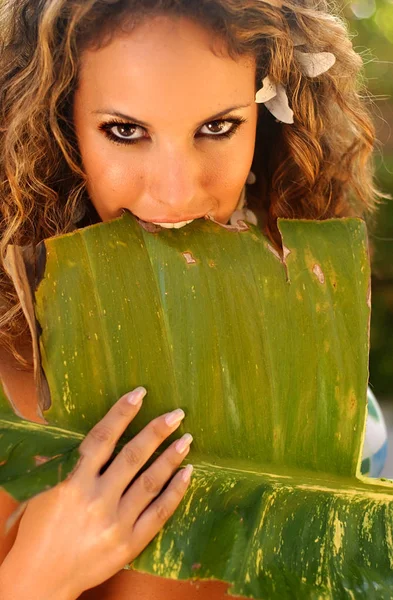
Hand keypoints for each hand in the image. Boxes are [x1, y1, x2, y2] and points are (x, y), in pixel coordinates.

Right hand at [0, 387, 192, 598]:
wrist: (41, 579)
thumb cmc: (39, 530)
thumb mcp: (41, 491)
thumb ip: (58, 461)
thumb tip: (69, 431)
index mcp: (72, 482)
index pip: (102, 438)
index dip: (121, 413)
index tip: (140, 394)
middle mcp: (96, 500)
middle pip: (133, 457)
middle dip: (156, 431)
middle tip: (177, 414)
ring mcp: (115, 523)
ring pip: (150, 483)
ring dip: (170, 458)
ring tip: (187, 439)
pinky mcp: (129, 544)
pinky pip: (159, 514)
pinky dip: (175, 492)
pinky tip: (187, 474)